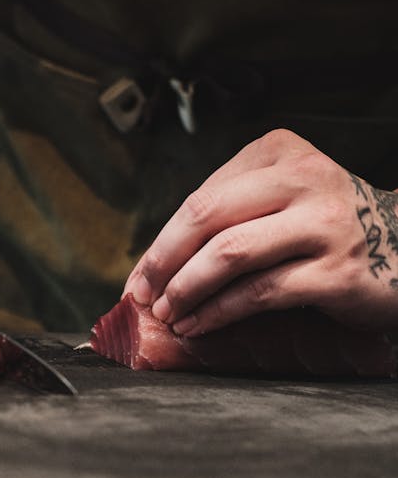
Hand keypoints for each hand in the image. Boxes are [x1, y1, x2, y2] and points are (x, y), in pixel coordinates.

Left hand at [123, 129, 397, 334]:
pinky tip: (198, 326)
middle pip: (207, 216)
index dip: (162, 240)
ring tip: (168, 314)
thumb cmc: (328, 229)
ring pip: (229, 254)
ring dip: (186, 290)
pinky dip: (218, 313)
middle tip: (142, 294)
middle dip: (163, 261)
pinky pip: (259, 293)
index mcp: (280, 151)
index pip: (202, 197)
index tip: (141, 275)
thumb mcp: (283, 198)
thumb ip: (231, 213)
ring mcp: (326, 223)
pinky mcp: (338, 272)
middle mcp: (305, 177)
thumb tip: (157, 262)